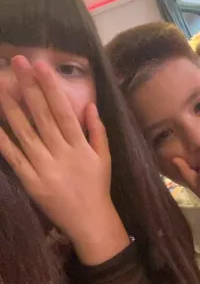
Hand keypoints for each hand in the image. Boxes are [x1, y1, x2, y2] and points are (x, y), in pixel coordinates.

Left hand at [0, 56, 128, 263]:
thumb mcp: (104, 158)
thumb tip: (90, 105)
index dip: (51, 87)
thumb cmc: (97, 188)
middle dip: (28, 87)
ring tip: (0, 85)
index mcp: (80, 146)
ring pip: (24, 132)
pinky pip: (14, 157)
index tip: (41, 66)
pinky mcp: (31, 181)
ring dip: (10, 107)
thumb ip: (97, 131)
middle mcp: (61, 153)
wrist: (90, 221)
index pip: (63, 110)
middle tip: (17, 63)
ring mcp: (44, 167)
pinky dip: (3, 140)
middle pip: (41, 115)